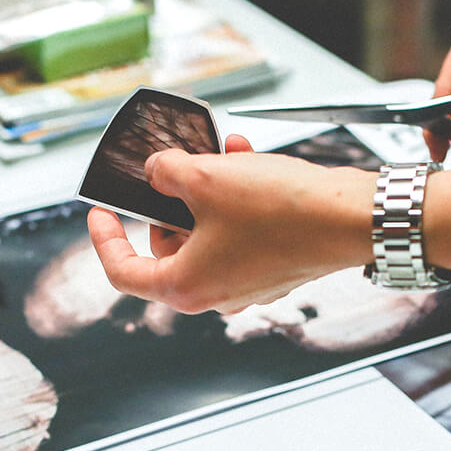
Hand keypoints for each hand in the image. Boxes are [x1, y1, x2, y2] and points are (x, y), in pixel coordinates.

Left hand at [90, 135, 373, 314]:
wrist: (350, 218)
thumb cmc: (283, 211)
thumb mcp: (205, 177)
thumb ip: (165, 172)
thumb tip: (158, 171)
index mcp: (186, 287)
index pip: (123, 272)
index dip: (104, 239)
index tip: (101, 214)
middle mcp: (215, 295)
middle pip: (168, 248)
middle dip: (170, 203)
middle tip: (175, 170)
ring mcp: (246, 285)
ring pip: (206, 234)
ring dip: (208, 192)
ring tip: (222, 155)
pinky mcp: (273, 269)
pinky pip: (239, 233)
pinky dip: (236, 201)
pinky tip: (247, 164)